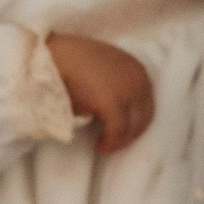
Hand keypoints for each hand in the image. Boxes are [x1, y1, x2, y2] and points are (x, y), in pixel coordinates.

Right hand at [46, 34, 154, 153]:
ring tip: (103, 146)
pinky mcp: (113, 103)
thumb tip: (114, 110)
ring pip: (133, 127)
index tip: (122, 132)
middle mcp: (139, 80)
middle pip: (144, 118)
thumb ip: (117, 85)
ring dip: (120, 141)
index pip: (147, 104)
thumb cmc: (73, 63)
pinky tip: (99, 146)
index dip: (135, 122)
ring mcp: (128, 91)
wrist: (56, 57)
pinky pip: (117, 132)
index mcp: (137, 70)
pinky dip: (110, 143)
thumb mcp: (104, 70)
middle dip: (130, 135)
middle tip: (113, 143)